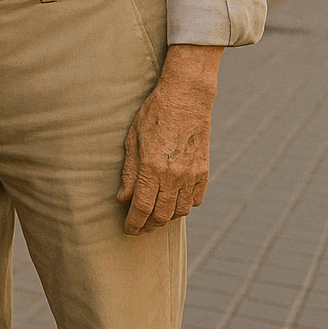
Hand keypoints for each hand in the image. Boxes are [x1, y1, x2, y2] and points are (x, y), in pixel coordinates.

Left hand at [117, 44, 222, 233]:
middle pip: (161, 216)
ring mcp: (191, 175)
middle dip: (148, 225)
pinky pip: (195, 200)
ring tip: (155, 215)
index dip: (133, 224)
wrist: (186, 98)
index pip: (141, 208)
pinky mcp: (204, 171)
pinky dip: (184, 206)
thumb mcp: (132, 139)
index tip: (128, 230)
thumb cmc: (153, 114)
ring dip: (166, 218)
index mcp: (151, 167)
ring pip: (180, 211)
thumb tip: (122, 198)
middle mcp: (173, 175)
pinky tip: (174, 201)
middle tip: (139, 226)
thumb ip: (129, 171)